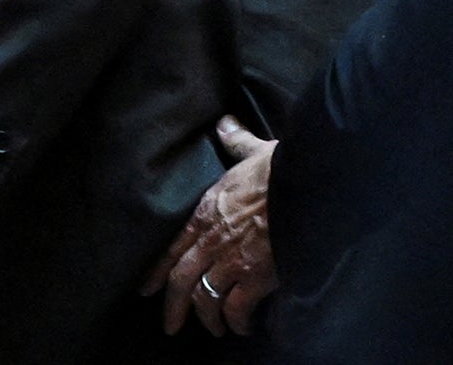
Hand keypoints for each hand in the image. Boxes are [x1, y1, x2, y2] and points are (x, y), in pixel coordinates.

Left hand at [142, 114, 278, 336]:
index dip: (156, 272)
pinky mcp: (256, 276)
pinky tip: (246, 327)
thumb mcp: (251, 152)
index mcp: (206, 212)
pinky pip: (237, 308)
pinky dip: (239, 321)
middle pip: (181, 281)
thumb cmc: (281, 169)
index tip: (146, 289)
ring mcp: (232, 260)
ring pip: (206, 299)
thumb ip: (236, 143)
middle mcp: (212, 240)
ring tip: (217, 329)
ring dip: (210, 318)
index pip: (171, 248)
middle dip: (173, 307)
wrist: (306, 185)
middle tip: (170, 326)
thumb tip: (226, 125)